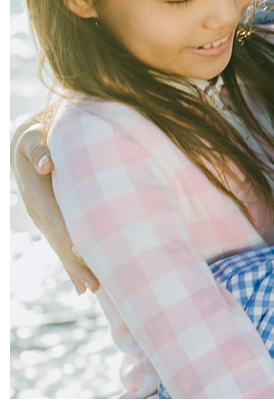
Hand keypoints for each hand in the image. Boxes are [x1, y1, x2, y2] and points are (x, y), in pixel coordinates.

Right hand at [10, 116, 99, 293]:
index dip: (67, 233)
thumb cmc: (35, 136)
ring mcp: (45, 220)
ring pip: (62, 248)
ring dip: (77, 268)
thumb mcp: (32, 137)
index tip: (82, 249)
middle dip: (77, 261)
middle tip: (96, 282)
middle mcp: (39, 212)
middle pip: (60, 241)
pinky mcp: (53, 222)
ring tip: (96, 288)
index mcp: (36, 194)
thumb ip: (38, 147)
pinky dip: (73, 265)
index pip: (54, 217)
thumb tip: (45, 164)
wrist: (28, 143)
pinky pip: (64, 246)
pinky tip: (85, 285)